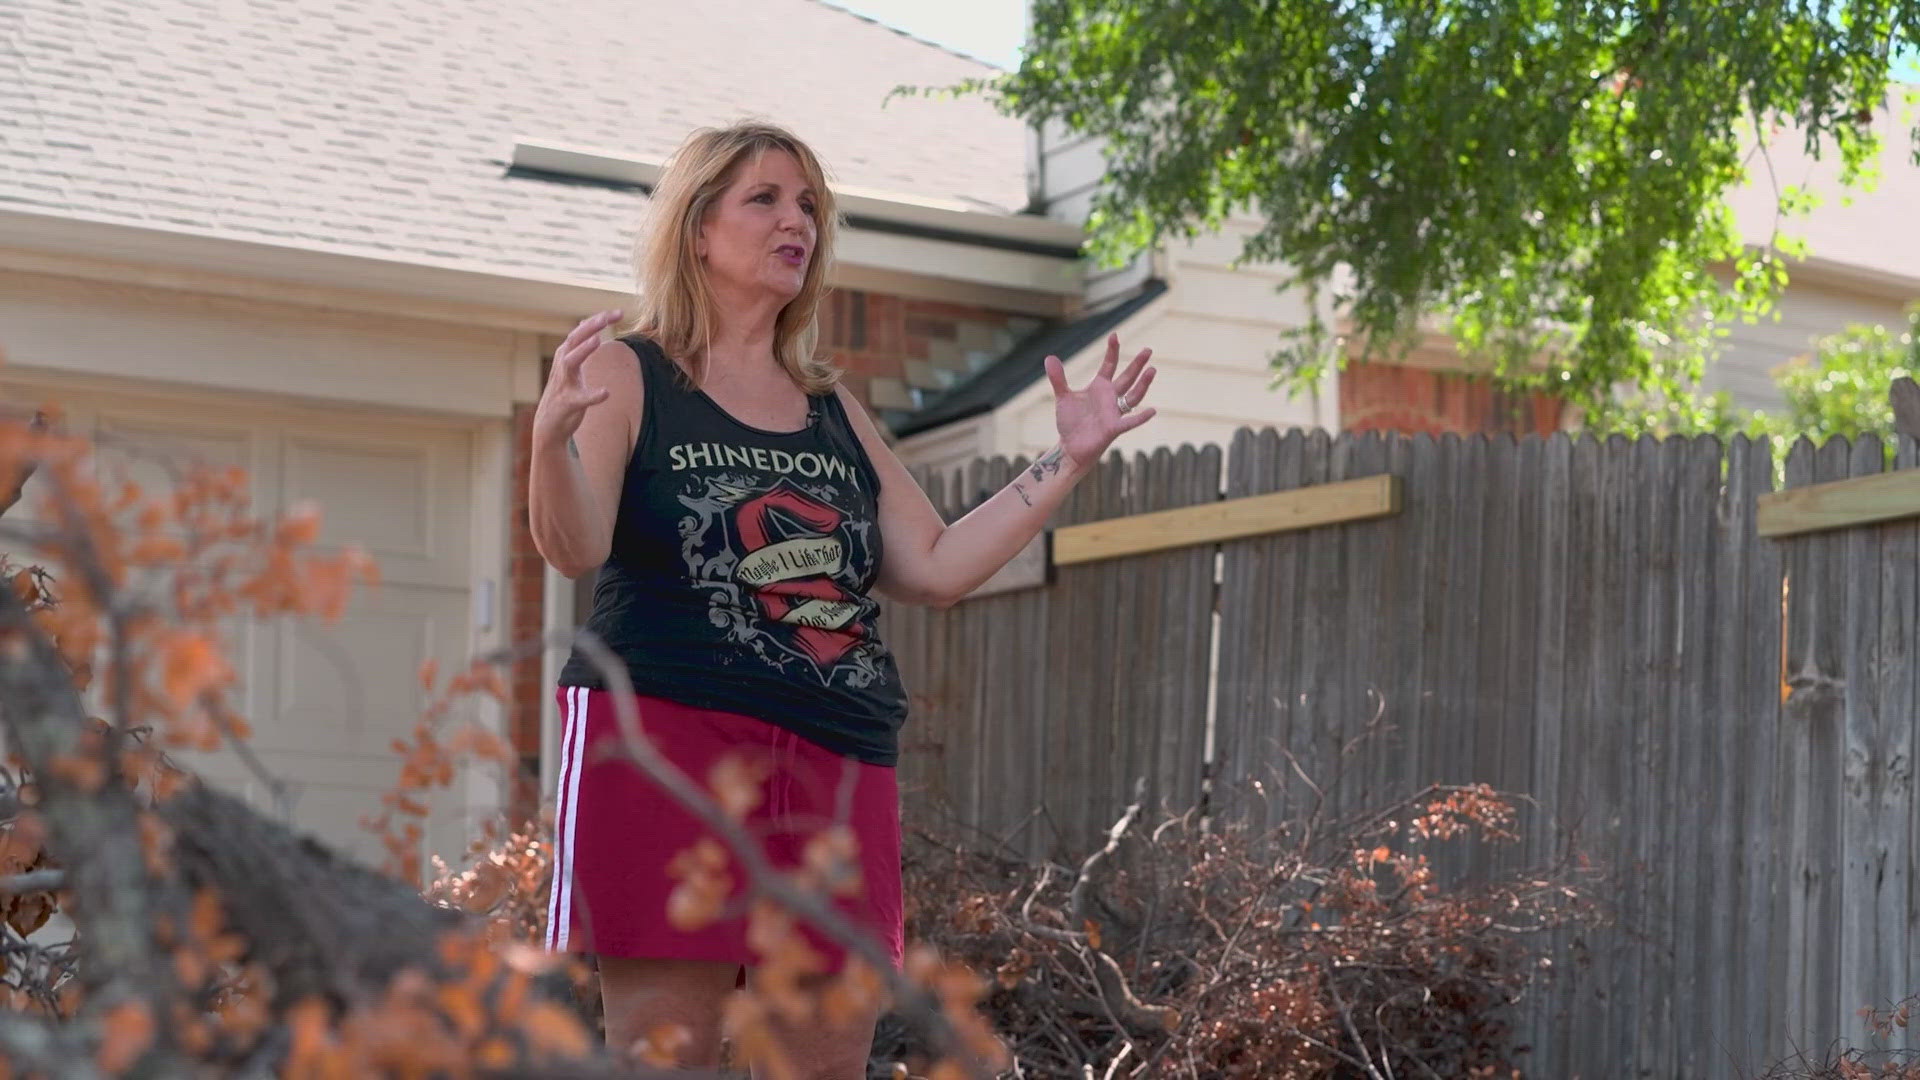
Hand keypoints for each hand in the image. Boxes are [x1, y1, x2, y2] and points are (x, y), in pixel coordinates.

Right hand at [532, 310, 621, 449]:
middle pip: (574, 340)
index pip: (582, 332)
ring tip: (597, 340)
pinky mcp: (568, 403)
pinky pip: (581, 398)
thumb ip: (579, 344)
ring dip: (583, 350)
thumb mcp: (571, 364)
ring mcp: (564, 384)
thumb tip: (586, 321)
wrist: (549, 423)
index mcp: (566, 355)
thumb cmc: (564, 391)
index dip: (598, 320)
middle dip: (590, 327)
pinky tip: (605, 392)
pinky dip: (593, 395)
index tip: (619, 312)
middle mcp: (562, 365)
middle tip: (606, 316)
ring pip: (571, 362)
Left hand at [1045, 333, 1157, 469]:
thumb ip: (1058, 378)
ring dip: (1143, 384)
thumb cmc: (1070, 423)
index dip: (1112, 351)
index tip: (1114, 335)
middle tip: (1148, 350)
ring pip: (1133, 396)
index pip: (1109, 365)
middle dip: (1137, 364)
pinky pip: (1130, 422)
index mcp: (1099, 388)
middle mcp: (1110, 398)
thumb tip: (1049, 357)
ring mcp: (1114, 412)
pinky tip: (1152, 411)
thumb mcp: (1063, 397)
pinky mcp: (1113, 428)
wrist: (1070, 447)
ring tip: (1152, 370)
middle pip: (1127, 377)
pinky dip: (1140, 417)